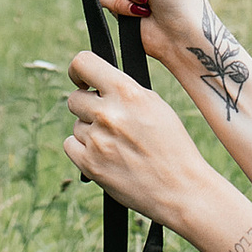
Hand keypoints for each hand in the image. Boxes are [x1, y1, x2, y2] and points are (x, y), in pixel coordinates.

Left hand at [62, 49, 221, 238]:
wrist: (180, 188)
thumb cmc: (172, 146)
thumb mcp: (154, 105)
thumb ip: (125, 90)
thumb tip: (99, 82)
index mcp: (128, 92)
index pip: (83, 63)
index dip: (78, 71)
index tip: (82, 80)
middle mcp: (109, 113)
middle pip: (74, 99)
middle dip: (87, 107)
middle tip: (109, 121)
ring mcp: (97, 140)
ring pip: (76, 125)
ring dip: (91, 132)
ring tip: (118, 145)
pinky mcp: (89, 164)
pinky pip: (70, 145)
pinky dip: (83, 150)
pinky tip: (105, 156)